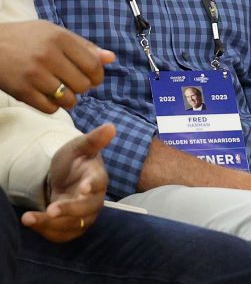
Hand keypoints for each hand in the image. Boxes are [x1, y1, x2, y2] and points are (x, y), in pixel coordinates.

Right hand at [0, 20, 114, 112]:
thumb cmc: (25, 37)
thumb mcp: (54, 32)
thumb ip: (83, 46)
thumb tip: (111, 58)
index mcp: (60, 38)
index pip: (93, 65)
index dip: (97, 76)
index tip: (93, 79)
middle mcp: (49, 56)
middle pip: (82, 84)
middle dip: (83, 88)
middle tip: (75, 85)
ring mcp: (34, 75)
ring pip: (68, 99)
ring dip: (70, 100)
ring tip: (64, 93)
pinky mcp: (21, 91)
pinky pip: (50, 108)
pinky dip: (54, 107)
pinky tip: (49, 98)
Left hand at [21, 123, 114, 241]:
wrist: (66, 178)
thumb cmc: (75, 160)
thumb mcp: (79, 146)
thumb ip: (93, 139)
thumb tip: (111, 126)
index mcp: (98, 178)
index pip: (99, 183)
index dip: (92, 186)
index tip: (83, 188)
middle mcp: (94, 199)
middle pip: (87, 209)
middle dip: (69, 210)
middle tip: (50, 209)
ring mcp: (85, 215)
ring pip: (73, 225)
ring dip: (51, 224)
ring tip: (28, 218)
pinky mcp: (73, 227)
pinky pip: (63, 235)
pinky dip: (47, 232)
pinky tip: (31, 222)